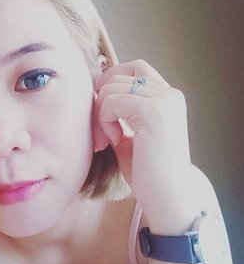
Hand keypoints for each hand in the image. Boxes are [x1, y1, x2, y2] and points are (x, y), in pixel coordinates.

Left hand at [93, 60, 192, 220]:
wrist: (168, 196)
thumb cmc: (148, 170)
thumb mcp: (131, 132)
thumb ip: (118, 110)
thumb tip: (93, 90)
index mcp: (167, 96)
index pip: (133, 67)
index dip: (111, 83)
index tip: (103, 112)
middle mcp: (169, 94)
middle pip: (116, 76)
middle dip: (99, 102)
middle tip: (101, 133)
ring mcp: (164, 101)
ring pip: (109, 88)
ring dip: (100, 115)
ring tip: (108, 139)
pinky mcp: (153, 112)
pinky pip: (111, 102)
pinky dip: (104, 121)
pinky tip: (114, 141)